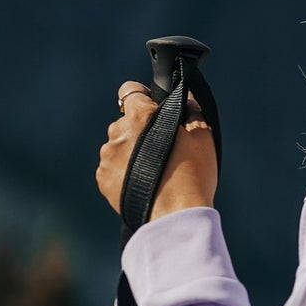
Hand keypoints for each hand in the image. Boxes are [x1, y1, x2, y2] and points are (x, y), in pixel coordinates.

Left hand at [96, 82, 217, 219]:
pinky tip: (141, 183)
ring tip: (152, 171)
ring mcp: (107, 156)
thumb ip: (191, 109)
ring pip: (118, 146)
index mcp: (141, 115)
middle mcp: (118, 131)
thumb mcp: (202, 135)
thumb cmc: (193, 173)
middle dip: (139, 130)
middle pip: (125, 122)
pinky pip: (111, 168)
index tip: (150, 108)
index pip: (130, 90)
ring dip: (130, 152)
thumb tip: (186, 98)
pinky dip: (122, 172)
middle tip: (161, 149)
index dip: (142, 98)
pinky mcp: (103, 178)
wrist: (176, 214)